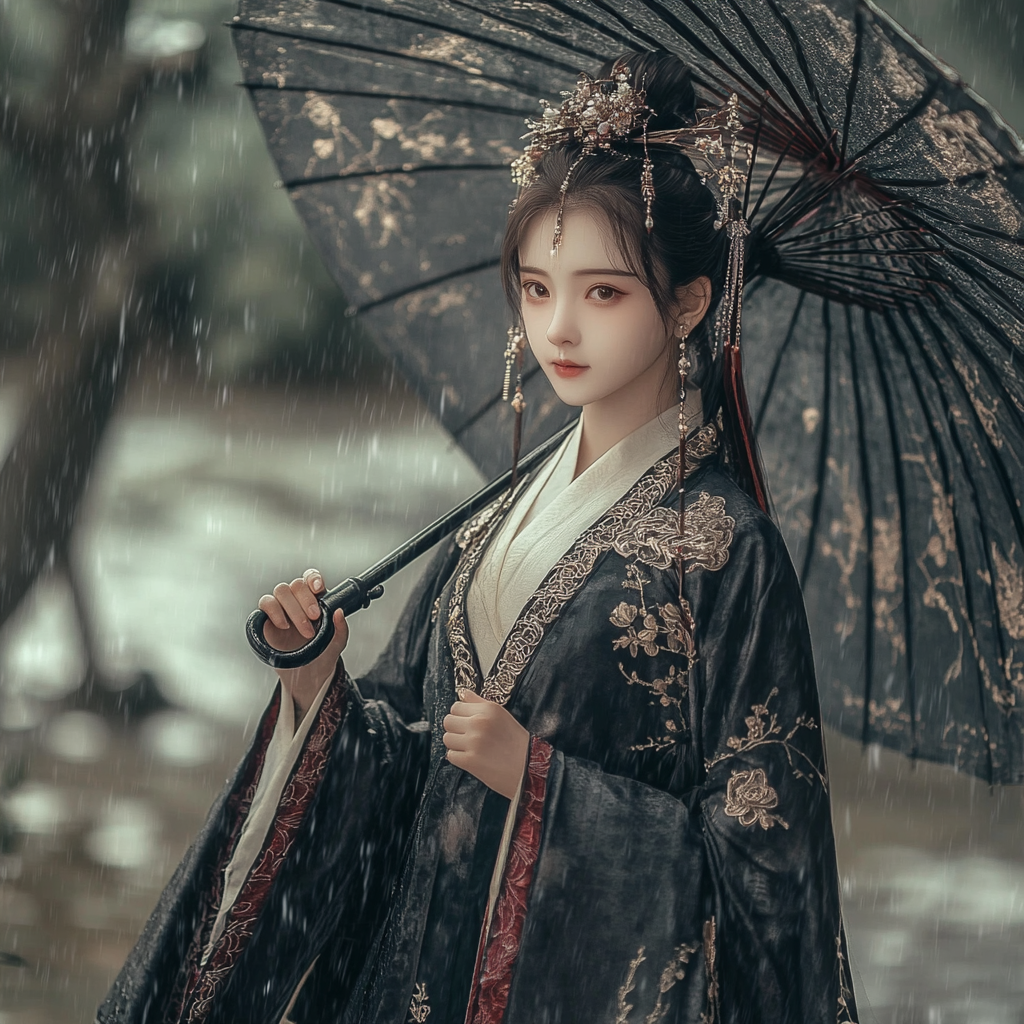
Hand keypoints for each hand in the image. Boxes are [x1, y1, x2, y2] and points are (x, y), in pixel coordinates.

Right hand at [258, 568, 348, 717]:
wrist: (307, 676)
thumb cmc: (323, 654)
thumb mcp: (337, 643)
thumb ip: (341, 629)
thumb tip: (339, 613)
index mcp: (315, 599)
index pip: (311, 578)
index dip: (313, 578)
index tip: (318, 589)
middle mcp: (297, 600)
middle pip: (296, 584)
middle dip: (306, 600)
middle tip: (314, 618)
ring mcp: (281, 608)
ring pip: (281, 591)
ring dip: (292, 608)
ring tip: (303, 630)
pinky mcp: (267, 619)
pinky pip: (265, 604)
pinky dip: (274, 611)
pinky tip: (284, 626)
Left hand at [442, 689, 529, 799]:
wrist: (530, 769)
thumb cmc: (518, 743)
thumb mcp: (502, 715)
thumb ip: (479, 702)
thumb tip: (462, 693)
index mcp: (488, 709)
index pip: (456, 707)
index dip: (460, 716)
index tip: (468, 723)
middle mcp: (479, 723)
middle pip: (448, 721)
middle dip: (455, 729)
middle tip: (467, 736)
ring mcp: (473, 742)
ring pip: (447, 738)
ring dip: (456, 744)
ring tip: (470, 748)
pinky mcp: (470, 761)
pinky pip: (450, 755)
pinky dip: (459, 758)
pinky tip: (472, 758)